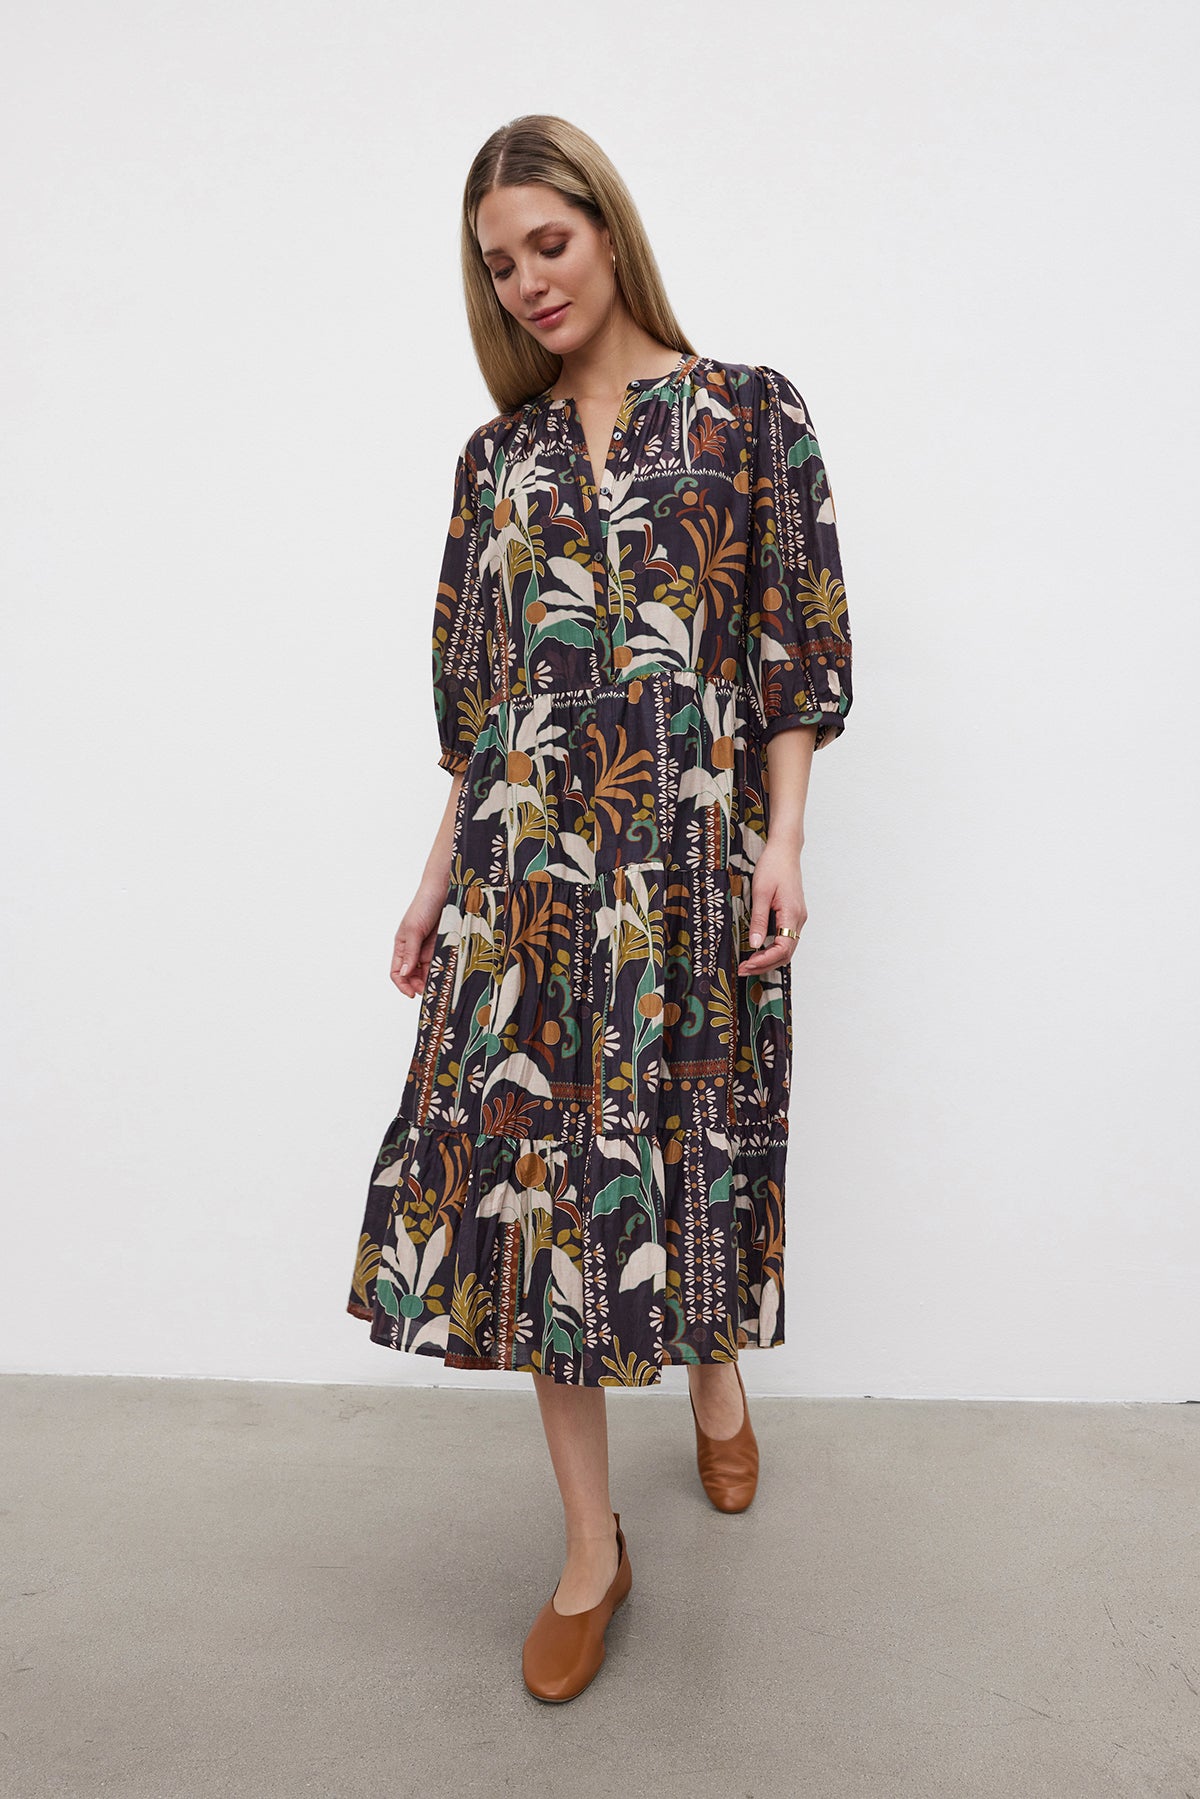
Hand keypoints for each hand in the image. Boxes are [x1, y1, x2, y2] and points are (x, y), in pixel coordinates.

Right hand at [390, 883, 448, 996]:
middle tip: (429, 993)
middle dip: (418, 986)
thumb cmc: (424, 905)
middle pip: (413, 975)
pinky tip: (447, 976)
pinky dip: (443, 971)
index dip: (402, 984)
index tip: (412, 994)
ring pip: (428, 972)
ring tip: (439, 987)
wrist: (446, 890)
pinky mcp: (444, 945)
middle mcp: (414, 949)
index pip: (397, 971)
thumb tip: (404, 974)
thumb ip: (409, 952)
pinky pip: (442, 963)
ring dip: (432, 980)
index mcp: (402, 945)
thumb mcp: (414, 929)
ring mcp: (429, 948)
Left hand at [737, 840, 806, 975]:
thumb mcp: (760, 893)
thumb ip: (758, 920)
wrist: (784, 851)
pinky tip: (758, 950)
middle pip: (786, 953)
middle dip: (765, 965)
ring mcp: (798, 917)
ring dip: (768, 959)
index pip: (782, 948)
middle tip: (743, 970)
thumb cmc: (773, 867)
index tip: (747, 965)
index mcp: (792, 914)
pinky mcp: (793, 915)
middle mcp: (799, 919)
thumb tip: (754, 944)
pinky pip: (785, 938)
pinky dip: (772, 949)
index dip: (765, 960)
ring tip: (748, 964)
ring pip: (787, 948)